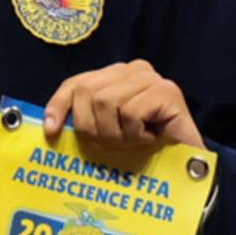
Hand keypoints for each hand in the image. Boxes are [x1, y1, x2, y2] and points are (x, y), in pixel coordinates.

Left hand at [43, 60, 201, 150]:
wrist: (185, 164)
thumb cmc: (144, 151)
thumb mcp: (107, 132)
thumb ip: (85, 119)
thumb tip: (50, 126)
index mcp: (116, 75)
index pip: (77, 83)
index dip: (59, 105)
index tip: (51, 131)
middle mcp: (134, 69)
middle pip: (87, 92)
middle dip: (93, 127)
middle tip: (114, 144)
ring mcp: (152, 78)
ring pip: (106, 102)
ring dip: (116, 134)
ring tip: (134, 142)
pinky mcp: (167, 91)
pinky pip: (130, 112)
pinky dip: (135, 134)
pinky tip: (149, 139)